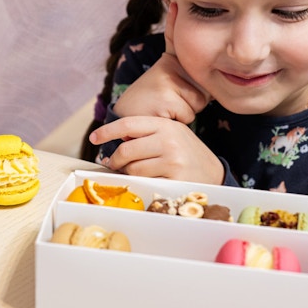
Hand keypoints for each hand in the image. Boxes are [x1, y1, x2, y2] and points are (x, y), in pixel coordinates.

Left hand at [88, 115, 225, 183]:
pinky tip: (146, 181)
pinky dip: (140, 183)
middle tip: (112, 164)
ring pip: (133, 169)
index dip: (107, 131)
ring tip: (134, 173)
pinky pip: (144, 182)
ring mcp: (171, 160)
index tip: (94, 138)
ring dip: (127, 173)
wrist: (214, 172)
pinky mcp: (174, 178)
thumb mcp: (170, 134)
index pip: (128, 124)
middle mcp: (168, 139)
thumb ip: (147, 134)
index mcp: (164, 125)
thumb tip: (117, 139)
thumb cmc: (186, 153)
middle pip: (125, 150)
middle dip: (114, 160)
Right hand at [112, 2, 210, 123]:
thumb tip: (214, 82)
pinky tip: (162, 116)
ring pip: (198, 102)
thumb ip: (191, 83)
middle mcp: (166, 66)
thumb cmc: (155, 109)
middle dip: (194, 102)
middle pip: (203, 86)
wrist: (127, 123)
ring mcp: (164, 78)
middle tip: (171, 105)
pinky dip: (180, 121)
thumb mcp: (172, 90)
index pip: (173, 39)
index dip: (174, 21)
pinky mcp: (164, 96)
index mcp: (168, 62)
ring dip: (186, 112)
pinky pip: (189, 113)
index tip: (175, 3)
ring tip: (166, 111)